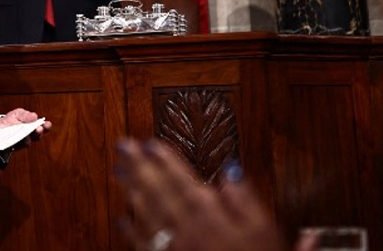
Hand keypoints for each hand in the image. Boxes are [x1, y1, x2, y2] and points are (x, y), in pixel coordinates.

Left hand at [0, 108, 50, 146]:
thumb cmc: (9, 120)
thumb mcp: (17, 114)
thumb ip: (25, 115)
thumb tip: (34, 116)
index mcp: (31, 126)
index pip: (41, 127)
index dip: (45, 126)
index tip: (47, 124)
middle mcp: (29, 135)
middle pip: (37, 135)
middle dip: (39, 132)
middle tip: (39, 129)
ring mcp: (22, 141)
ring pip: (29, 141)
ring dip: (29, 137)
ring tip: (27, 134)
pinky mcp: (15, 147)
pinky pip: (18, 146)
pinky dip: (18, 143)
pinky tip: (18, 139)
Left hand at [115, 139, 286, 250]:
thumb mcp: (265, 233)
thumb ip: (246, 201)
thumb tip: (231, 171)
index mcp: (211, 219)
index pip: (183, 181)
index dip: (165, 160)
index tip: (149, 142)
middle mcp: (187, 231)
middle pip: (159, 193)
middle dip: (139, 167)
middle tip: (123, 146)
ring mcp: (174, 250)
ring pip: (147, 215)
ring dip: (131, 191)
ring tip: (118, 170)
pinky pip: (143, 246)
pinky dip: (130, 232)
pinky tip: (121, 218)